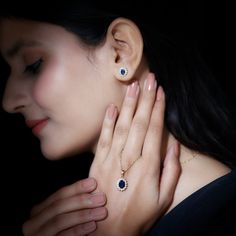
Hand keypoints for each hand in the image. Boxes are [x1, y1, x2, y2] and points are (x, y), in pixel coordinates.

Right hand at [22, 178, 106, 235]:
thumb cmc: (60, 231)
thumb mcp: (61, 215)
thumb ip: (70, 204)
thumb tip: (92, 187)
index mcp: (39, 211)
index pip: (59, 195)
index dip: (76, 188)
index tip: (94, 183)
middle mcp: (34, 222)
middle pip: (59, 206)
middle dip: (81, 200)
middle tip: (102, 198)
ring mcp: (39, 235)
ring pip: (60, 221)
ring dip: (83, 215)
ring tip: (102, 212)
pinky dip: (78, 230)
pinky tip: (92, 225)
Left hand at [89, 73, 180, 235]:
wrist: (108, 228)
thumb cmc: (139, 214)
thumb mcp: (164, 198)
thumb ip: (171, 170)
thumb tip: (172, 145)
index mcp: (148, 166)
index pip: (154, 130)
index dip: (158, 109)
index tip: (160, 92)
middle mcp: (129, 158)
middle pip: (140, 123)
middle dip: (145, 99)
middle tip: (149, 80)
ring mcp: (111, 159)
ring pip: (122, 126)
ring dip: (128, 105)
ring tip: (133, 86)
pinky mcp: (98, 162)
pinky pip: (103, 138)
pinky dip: (107, 121)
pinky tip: (111, 107)